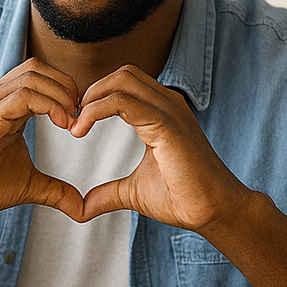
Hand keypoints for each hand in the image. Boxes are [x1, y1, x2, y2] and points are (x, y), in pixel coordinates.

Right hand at [0, 58, 85, 220]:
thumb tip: (82, 209)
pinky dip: (49, 105)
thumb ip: (55, 190)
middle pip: (40, 68)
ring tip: (73, 124)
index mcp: (6, 104)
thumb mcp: (27, 185)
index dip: (67, 91)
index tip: (81, 121)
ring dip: (62, 95)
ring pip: (34, 75)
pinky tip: (62, 125)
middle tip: (81, 118)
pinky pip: (23, 95)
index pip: (42, 76)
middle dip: (68, 88)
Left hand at [72, 65, 250, 232]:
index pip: (124, 84)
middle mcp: (168, 104)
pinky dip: (95, 111)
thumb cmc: (183, 198)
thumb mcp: (134, 192)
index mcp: (162, 113)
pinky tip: (80, 131)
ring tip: (74, 126)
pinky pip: (124, 102)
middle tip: (71, 122)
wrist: (215, 211)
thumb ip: (108, 193)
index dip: (95, 98)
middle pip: (121, 74)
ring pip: (122, 80)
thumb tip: (82, 207)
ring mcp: (170, 111)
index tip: (74, 125)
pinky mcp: (167, 125)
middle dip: (90, 92)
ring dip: (90, 99)